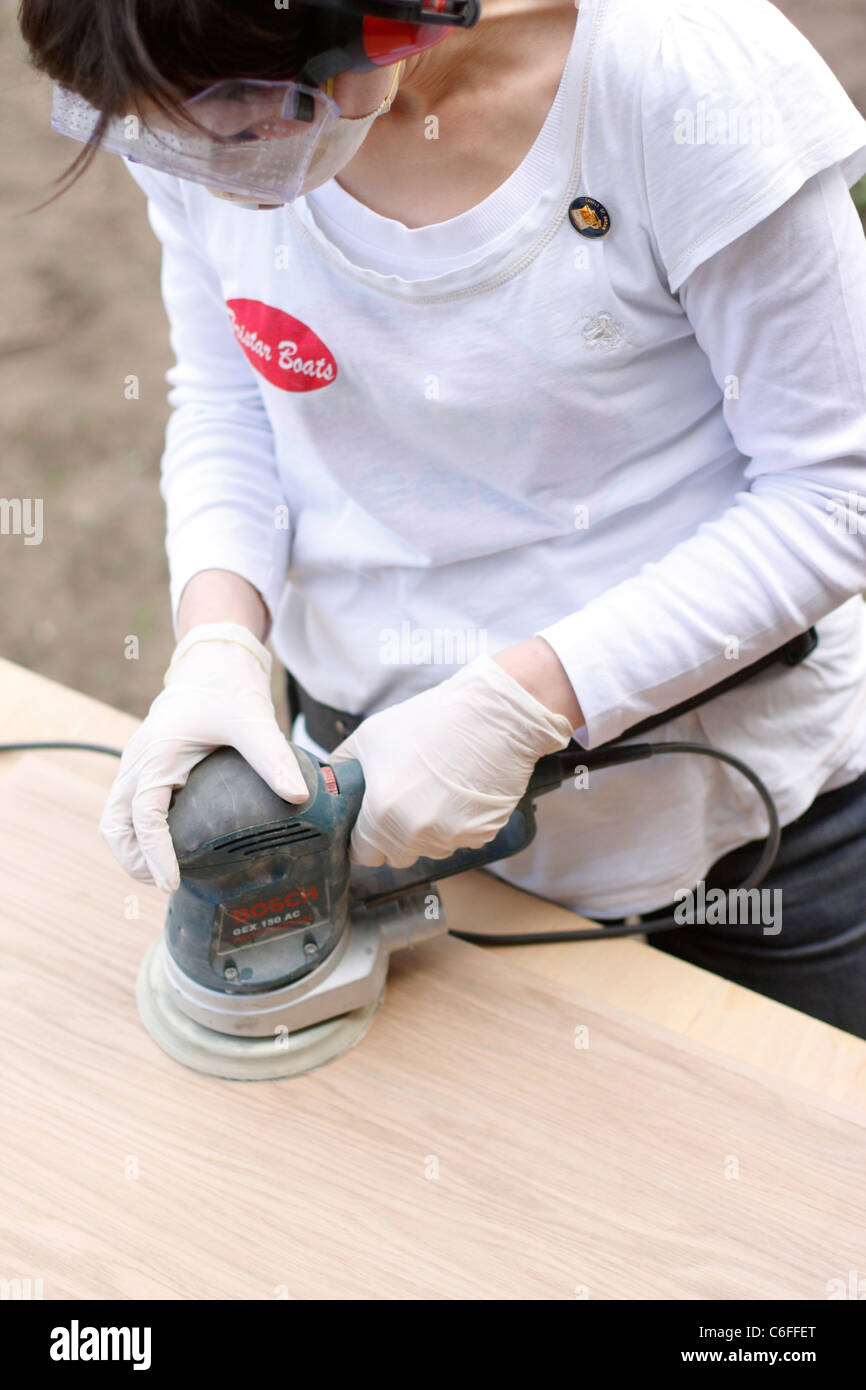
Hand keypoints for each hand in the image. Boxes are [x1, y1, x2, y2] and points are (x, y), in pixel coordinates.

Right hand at [99, 622, 306, 891]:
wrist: (213, 661)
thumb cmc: (228, 688)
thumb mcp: (253, 721)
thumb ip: (274, 759)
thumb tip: (299, 797)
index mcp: (157, 755)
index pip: (144, 816)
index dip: (154, 854)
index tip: (170, 882)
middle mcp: (139, 762)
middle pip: (115, 824)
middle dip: (133, 859)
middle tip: (166, 884)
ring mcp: (139, 765)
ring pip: (117, 818)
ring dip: (132, 850)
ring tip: (164, 875)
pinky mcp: (148, 768)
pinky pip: (132, 808)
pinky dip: (140, 834)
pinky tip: (170, 848)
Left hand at [329, 653, 574, 868]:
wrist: (493, 715)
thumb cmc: (431, 720)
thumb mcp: (371, 735)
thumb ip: (343, 766)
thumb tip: (332, 784)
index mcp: (382, 811)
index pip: (363, 854)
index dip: (364, 839)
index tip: (370, 825)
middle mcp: (415, 831)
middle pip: (397, 856)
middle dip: (394, 836)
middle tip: (406, 801)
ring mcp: (451, 836)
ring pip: (429, 850)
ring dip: (427, 832)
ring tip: (436, 792)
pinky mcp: (481, 834)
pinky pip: (460, 842)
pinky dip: (458, 826)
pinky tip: (459, 795)